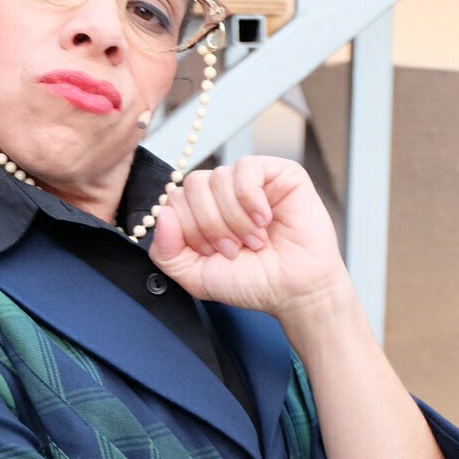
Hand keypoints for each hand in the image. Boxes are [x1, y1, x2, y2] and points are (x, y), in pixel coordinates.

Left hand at [150, 155, 351, 326]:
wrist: (295, 290)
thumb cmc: (253, 282)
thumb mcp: (196, 276)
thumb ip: (167, 252)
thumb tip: (163, 215)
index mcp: (201, 212)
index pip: (174, 200)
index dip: (189, 229)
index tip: (212, 254)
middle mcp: (222, 193)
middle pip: (193, 186)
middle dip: (210, 225)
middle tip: (233, 249)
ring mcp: (249, 181)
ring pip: (218, 177)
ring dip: (233, 218)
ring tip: (254, 240)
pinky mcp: (278, 173)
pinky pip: (246, 168)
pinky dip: (250, 199)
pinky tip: (264, 219)